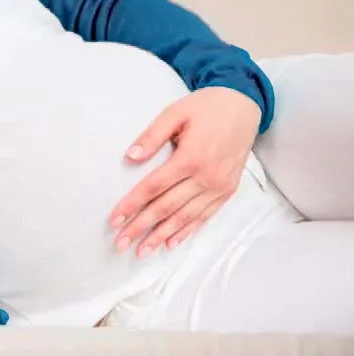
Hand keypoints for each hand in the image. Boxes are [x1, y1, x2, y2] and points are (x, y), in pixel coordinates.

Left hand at [109, 87, 260, 256]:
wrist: (243, 107)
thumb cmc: (206, 107)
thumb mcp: (174, 113)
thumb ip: (151, 136)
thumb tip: (130, 157)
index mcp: (190, 157)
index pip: (153, 187)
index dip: (132, 204)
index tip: (115, 219)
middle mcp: (206, 177)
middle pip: (167, 207)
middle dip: (141, 227)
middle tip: (121, 242)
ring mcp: (219, 186)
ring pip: (185, 217)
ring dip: (161, 235)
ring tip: (142, 251)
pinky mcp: (227, 190)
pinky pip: (204, 216)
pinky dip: (187, 231)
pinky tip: (171, 242)